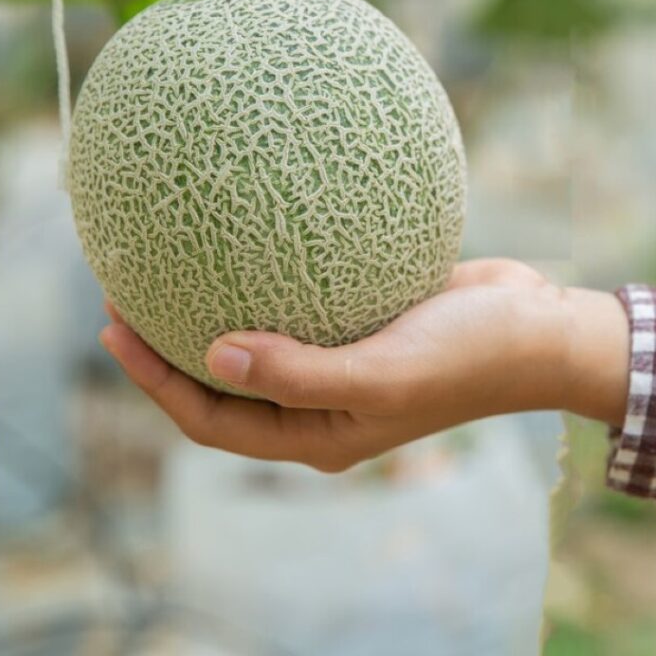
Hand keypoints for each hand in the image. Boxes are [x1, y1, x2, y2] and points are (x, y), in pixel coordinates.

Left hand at [98, 258, 629, 471]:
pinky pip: (302, 296)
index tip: (114, 327)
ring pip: (259, 336)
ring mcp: (345, 357)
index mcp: (317, 432)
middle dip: (167, 342)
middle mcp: (322, 400)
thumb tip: (213, 353)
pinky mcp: (368, 316)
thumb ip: (296, 373)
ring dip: (210, 304)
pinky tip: (250, 224)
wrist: (542, 327)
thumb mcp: (381, 374)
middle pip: (223, 379)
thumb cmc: (469, 358)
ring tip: (167, 256)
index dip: (155, 381)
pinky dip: (268, 269)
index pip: (212, 418)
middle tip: (122, 288)